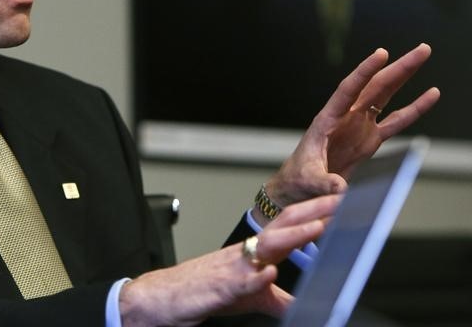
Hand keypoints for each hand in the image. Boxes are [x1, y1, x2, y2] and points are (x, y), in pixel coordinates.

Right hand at [119, 195, 339, 326]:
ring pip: (264, 248)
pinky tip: (270, 274)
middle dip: (312, 212)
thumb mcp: (249, 296)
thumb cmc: (202, 290)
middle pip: (282, 226)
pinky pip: (238, 283)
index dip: (316, 214)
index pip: (289, 227)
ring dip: (291, 237)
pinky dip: (254, 278)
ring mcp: (230, 269)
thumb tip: (308, 304)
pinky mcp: (216, 289)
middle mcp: (244, 254)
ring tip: (317, 228)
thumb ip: (277, 297)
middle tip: (341, 200)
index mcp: (254, 252)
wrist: (160, 298)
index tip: (342, 204)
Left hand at [264, 43, 439, 214]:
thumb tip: (340, 188)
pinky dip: (413, 108)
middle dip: (397, 68)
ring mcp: (359, 125)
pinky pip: (396, 121)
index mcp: (327, 120)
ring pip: (385, 96)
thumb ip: (324, 182)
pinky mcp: (370, 139)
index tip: (382, 53)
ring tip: (423, 57)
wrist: (301, 187)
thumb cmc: (299, 178)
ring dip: (404, 77)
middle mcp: (345, 117)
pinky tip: (430, 95)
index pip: (348, 90)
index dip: (364, 72)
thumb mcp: (309, 179)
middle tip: (421, 50)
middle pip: (374, 87)